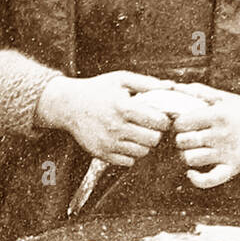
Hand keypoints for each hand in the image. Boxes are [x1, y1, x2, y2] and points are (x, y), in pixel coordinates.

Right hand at [36, 70, 172, 166]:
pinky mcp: (101, 154)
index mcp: (123, 107)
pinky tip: (126, 141)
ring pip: (142, 152)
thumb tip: (172, 87)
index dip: (164, 120)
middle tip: (149, 126)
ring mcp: (108, 143)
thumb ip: (147, 83)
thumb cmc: (97, 90)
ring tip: (137, 132)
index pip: (158, 122)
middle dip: (156, 133)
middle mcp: (115, 127)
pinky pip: (128, 162)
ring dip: (144, 144)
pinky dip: (131, 153)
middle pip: (153, 140)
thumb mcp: (121, 79)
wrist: (68, 105)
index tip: (159, 116)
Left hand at [172, 86, 239, 187]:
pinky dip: (197, 179)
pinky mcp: (234, 167)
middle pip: (183, 141)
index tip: (184, 125)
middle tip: (188, 138)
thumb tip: (179, 87)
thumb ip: (201, 92)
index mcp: (217, 115)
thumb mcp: (225, 97)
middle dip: (181, 140)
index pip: (182, 123)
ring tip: (193, 151)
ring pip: (191, 159)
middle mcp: (221, 134)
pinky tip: (192, 173)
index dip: (178, 124)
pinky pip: (209, 180)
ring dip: (188, 156)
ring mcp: (227, 152)